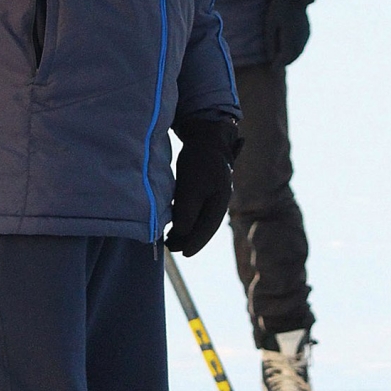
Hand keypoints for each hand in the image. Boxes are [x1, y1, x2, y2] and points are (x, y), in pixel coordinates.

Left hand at [166, 117, 240, 255]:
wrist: (206, 136)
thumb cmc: (198, 162)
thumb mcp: (190, 189)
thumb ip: (187, 214)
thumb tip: (181, 233)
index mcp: (219, 204)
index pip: (206, 230)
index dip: (193, 243)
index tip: (182, 254)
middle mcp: (220, 201)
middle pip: (204, 226)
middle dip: (188, 238)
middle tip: (170, 246)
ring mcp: (214, 193)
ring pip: (200, 218)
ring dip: (186, 228)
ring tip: (170, 237)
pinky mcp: (206, 186)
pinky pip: (198, 208)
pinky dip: (187, 216)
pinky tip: (176, 220)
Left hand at [264, 0, 310, 65]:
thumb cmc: (277, 9)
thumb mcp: (269, 25)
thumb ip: (270, 43)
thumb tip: (270, 59)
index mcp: (290, 35)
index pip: (286, 56)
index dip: (279, 64)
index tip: (272, 69)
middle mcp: (301, 36)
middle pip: (293, 56)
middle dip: (284, 62)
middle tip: (275, 66)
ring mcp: (306, 33)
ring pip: (299, 51)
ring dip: (291, 57)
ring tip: (280, 60)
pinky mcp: (308, 30)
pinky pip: (302, 45)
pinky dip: (295, 50)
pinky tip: (288, 49)